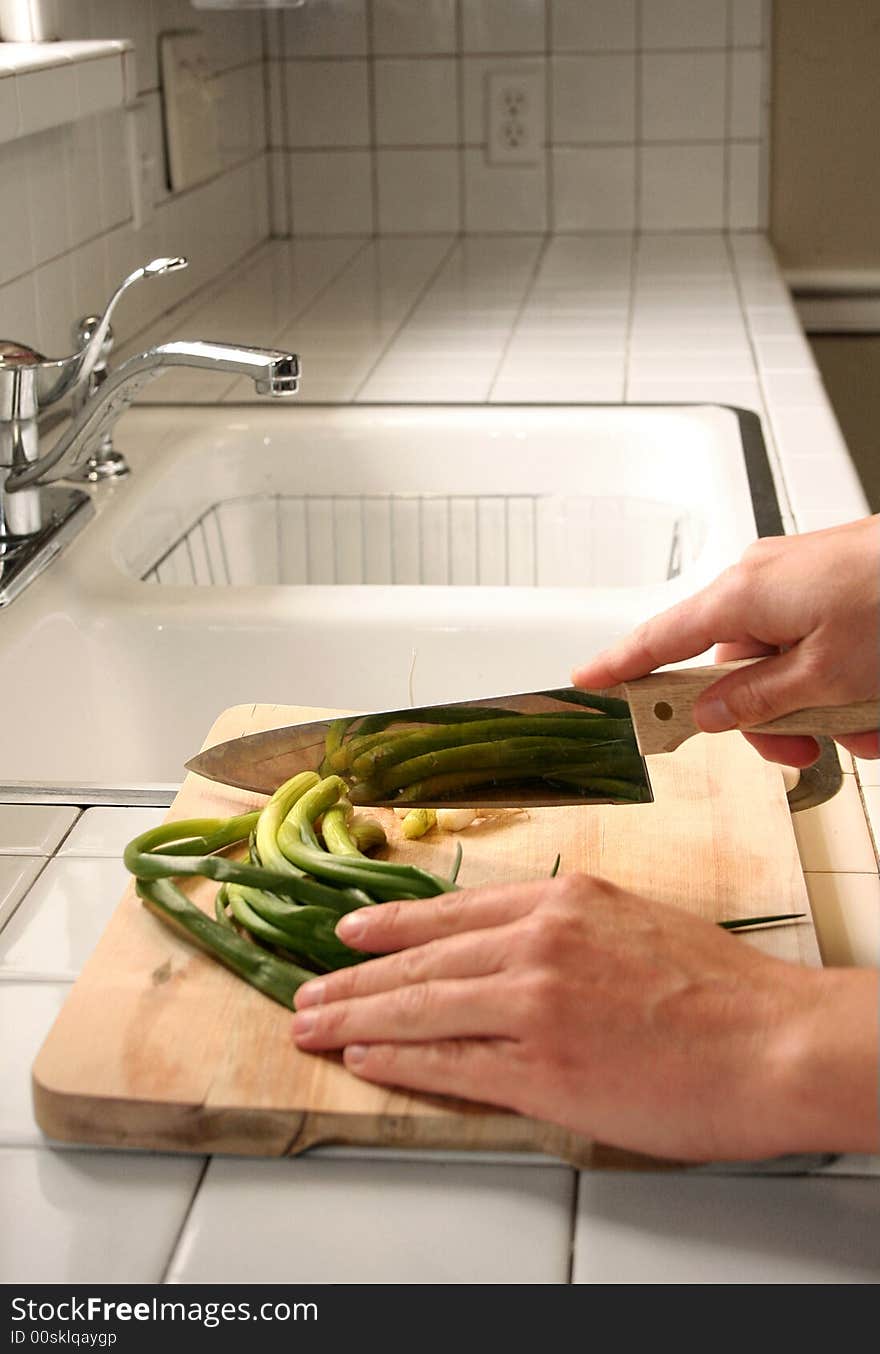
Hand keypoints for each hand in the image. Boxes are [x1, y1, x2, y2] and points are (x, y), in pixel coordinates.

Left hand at [292, 877, 878, 1161]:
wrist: (774, 1042)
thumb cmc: (722, 991)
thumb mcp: (636, 923)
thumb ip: (568, 930)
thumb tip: (515, 949)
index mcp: (564, 902)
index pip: (454, 911)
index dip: (393, 923)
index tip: (352, 931)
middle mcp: (539, 944)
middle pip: (424, 959)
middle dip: (355, 977)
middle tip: (308, 988)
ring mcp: (535, 1006)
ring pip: (422, 1006)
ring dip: (356, 1016)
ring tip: (313, 1024)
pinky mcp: (543, 1070)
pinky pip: (451, 1062)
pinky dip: (400, 1059)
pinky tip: (366, 1058)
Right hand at [572, 515, 879, 766]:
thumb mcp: (826, 674)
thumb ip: (759, 700)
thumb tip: (712, 711)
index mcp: (743, 595)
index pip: (660, 638)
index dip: (620, 665)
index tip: (586, 682)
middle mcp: (763, 584)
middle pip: (733, 672)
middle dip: (769, 720)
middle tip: (804, 748)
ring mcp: (801, 585)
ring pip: (784, 670)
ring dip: (822, 709)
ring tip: (868, 722)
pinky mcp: (834, 590)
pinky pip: (819, 651)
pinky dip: (846, 683)